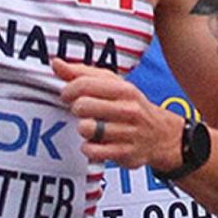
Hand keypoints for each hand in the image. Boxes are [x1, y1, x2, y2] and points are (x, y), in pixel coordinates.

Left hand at [54, 58, 182, 169]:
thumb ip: (82, 73)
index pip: (84, 84)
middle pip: (83, 106)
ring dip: (83, 128)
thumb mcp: (111, 84)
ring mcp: (128, 133)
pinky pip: (92, 151)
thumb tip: (56, 63)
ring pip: (86, 129)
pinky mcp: (125, 154)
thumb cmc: (129, 105)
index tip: (67, 95)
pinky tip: (94, 142)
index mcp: (124, 89)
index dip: (68, 90)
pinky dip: (88, 147)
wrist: (161, 135)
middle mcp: (128, 110)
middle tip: (82, 111)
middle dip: (76, 109)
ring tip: (90, 126)